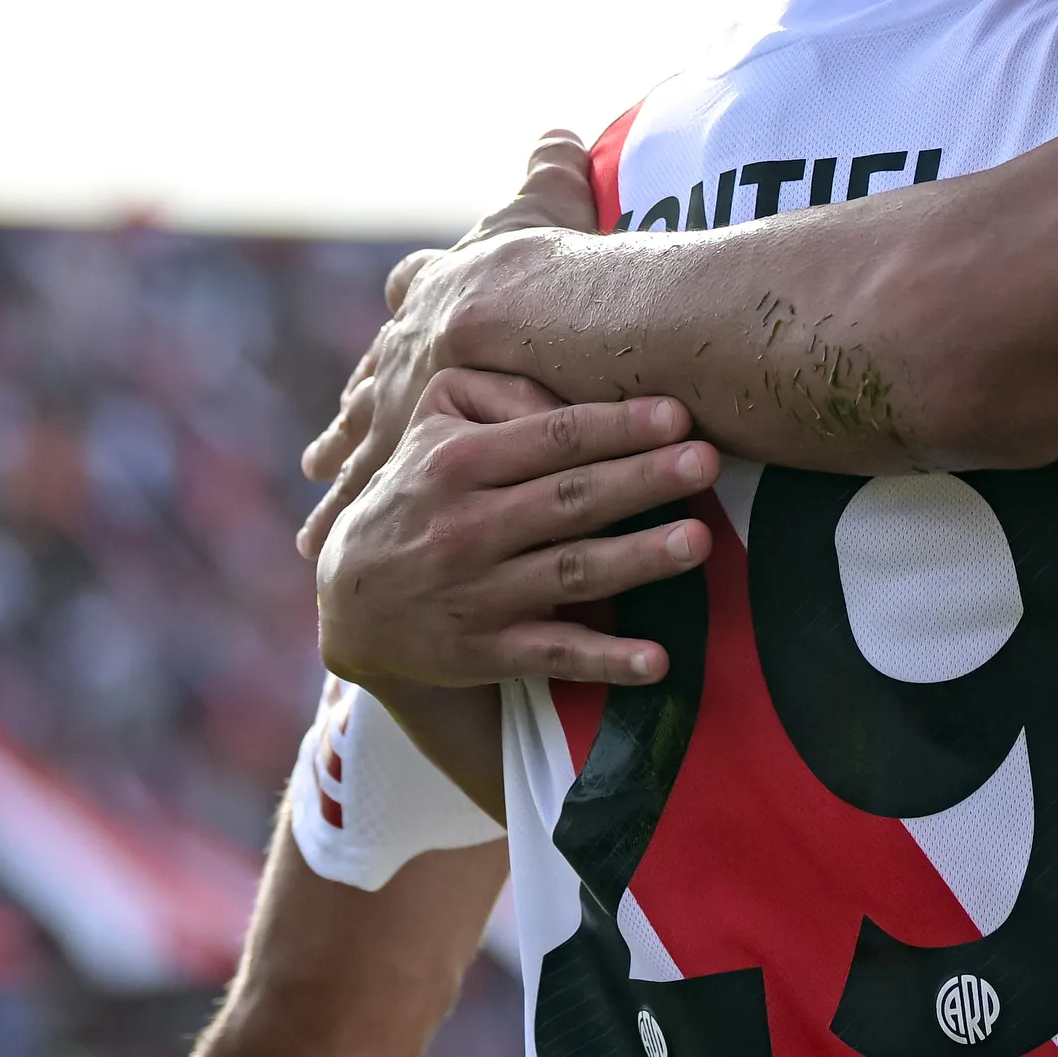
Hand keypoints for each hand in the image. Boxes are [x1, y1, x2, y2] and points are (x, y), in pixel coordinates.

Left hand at [298, 127, 598, 559]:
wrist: (543, 319)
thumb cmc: (555, 263)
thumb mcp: (549, 202)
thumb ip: (551, 169)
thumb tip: (558, 133)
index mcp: (441, 292)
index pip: (409, 299)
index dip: (402, 320)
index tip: (384, 350)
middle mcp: (409, 346)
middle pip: (370, 387)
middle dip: (353, 420)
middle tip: (322, 454)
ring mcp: (404, 399)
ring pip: (361, 450)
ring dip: (341, 485)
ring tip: (317, 527)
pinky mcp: (414, 449)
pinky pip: (371, 493)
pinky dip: (349, 521)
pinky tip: (328, 551)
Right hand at [313, 366, 717, 689]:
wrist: (351, 602)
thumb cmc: (417, 493)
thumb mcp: (432, 428)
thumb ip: (498, 395)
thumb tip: (570, 396)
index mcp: (456, 463)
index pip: (549, 437)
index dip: (614, 425)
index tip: (678, 414)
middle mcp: (466, 528)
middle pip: (569, 499)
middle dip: (641, 479)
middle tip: (706, 461)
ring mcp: (477, 594)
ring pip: (569, 571)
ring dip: (637, 559)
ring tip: (698, 542)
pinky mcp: (486, 652)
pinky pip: (553, 654)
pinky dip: (604, 660)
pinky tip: (656, 660)